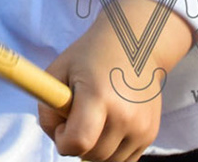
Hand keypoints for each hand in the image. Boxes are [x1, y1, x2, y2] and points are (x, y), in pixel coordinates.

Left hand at [37, 0, 188, 161]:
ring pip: (108, 161)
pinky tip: (107, 126)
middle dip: (76, 143)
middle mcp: (125, 116)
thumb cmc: (90, 56)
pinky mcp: (150, 135)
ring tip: (92, 120)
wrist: (135, 46)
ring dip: (94, 149)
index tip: (61, 124)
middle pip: (92, 155)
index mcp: (99, 96)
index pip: (78, 142)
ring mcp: (141, 128)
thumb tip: (55, 136)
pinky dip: (111, 150)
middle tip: (75, 117)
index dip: (62, 140)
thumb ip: (47, 106)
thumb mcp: (58, 70)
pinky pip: (124, 160)